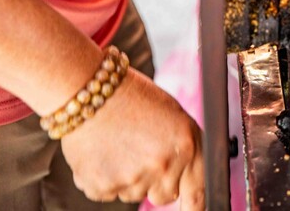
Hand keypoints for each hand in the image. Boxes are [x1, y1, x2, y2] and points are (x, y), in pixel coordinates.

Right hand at [61, 69, 203, 208]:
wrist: (90, 89)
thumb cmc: (133, 98)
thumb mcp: (173, 117)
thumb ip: (184, 149)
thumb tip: (189, 180)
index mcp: (186, 145)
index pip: (199, 191)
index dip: (196, 206)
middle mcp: (162, 165)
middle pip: (164, 196)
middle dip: (156, 182)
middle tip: (142, 154)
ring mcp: (132, 178)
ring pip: (134, 194)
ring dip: (128, 177)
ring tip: (119, 145)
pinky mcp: (102, 187)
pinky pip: (108, 193)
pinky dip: (104, 178)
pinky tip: (103, 151)